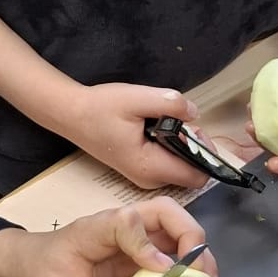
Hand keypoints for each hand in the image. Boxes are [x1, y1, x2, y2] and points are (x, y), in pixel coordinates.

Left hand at [4, 200, 214, 276]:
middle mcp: (124, 228)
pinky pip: (175, 258)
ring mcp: (137, 242)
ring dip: (198, 257)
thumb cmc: (41, 274)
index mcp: (98, 228)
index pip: (129, 221)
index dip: (148, 244)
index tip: (160, 273)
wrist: (31, 267)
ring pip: (178, 234)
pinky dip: (191, 273)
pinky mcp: (144, 260)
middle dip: (191, 239)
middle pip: (168, 214)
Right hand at [64, 81, 203, 188]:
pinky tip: (154, 128)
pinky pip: (167, 162)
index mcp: (151, 167)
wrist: (71, 114)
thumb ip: (170, 104)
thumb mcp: (137, 97)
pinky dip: (170, 146)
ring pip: (180, 167)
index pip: (198, 176)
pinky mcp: (140, 169)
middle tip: (177, 120)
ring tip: (161, 121)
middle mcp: (149, 179)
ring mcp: (144, 176)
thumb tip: (195, 113)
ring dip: (181, 145)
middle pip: (191, 172)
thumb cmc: (100, 108)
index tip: (194, 129)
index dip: (205, 153)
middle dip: (193, 147)